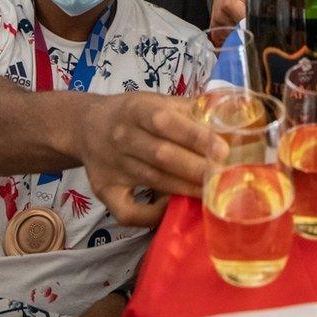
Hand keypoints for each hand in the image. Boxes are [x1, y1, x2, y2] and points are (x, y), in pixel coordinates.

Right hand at [78, 92, 226, 224]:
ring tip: (212, 193)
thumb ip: (190, 110)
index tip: (222, 150)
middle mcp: (122, 137)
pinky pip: (128, 211)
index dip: (195, 137)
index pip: (166, 122)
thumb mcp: (156, 101)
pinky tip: (170, 208)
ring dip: (185, 189)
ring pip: (153, 182)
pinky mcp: (105, 190)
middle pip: (162, 156)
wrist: (86, 125)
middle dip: (196, 168)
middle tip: (225, 177)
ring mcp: (112, 167)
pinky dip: (151, 215)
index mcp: (137, 110)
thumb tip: (230, 122)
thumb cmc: (133, 113)